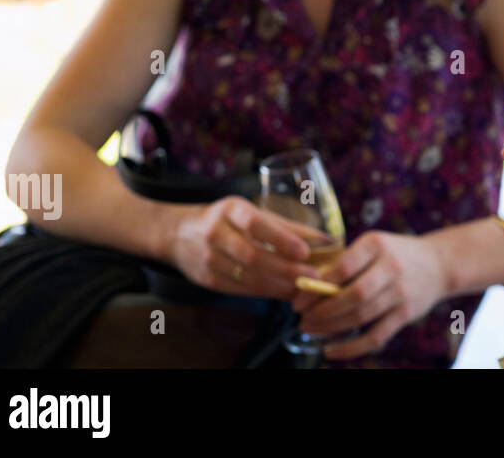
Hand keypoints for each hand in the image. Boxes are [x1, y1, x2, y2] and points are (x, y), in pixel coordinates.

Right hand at [166, 195, 325, 298]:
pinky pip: (241, 290)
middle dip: (285, 269)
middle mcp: (216, 233)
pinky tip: (285, 293)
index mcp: (230, 209)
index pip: (255, 224)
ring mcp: (209, 259)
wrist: (178, 234)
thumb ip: (286, 226)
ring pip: (248, 277)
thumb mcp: (251, 211)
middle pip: (253, 255)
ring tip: (304, 288)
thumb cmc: (227, 219)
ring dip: (279, 285)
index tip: (305, 251)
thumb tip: (324, 240)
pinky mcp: (208, 281)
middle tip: (312, 277)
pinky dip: (266, 293)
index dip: (281, 239)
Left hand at [289, 230, 448, 359]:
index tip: (299, 297)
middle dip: (322, 310)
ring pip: (361, 316)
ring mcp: (402, 292)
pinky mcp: (407, 314)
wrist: (439, 264)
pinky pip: (376, 336)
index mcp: (377, 244)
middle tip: (301, 317)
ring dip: (331, 326)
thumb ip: (347, 261)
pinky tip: (331, 351)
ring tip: (310, 328)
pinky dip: (351, 347)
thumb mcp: (374, 245)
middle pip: (353, 295)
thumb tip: (308, 285)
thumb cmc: (395, 253)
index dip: (318, 285)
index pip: (344, 266)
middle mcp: (392, 267)